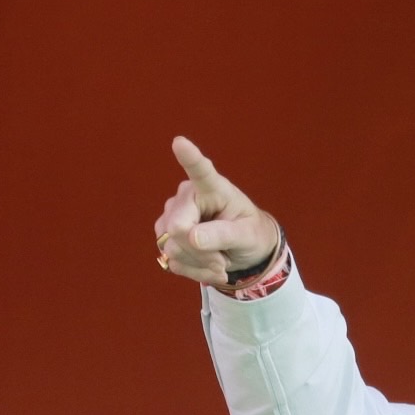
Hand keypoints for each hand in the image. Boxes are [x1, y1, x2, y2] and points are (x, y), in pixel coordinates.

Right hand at [153, 136, 279, 285]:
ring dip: (200, 264)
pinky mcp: (165, 238)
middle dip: (202, 252)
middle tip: (224, 259)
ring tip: (220, 260)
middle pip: (177, 229)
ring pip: (172, 248)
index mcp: (211, 187)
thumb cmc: (249, 233)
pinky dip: (195, 271)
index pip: (200, 170)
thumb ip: (224, 234)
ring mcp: (170, 217)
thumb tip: (191, 236)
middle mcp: (185, 197)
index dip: (189, 158)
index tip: (180, 142)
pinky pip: (173, 262)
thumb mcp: (247, 235)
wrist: (243, 250)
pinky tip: (209, 266)